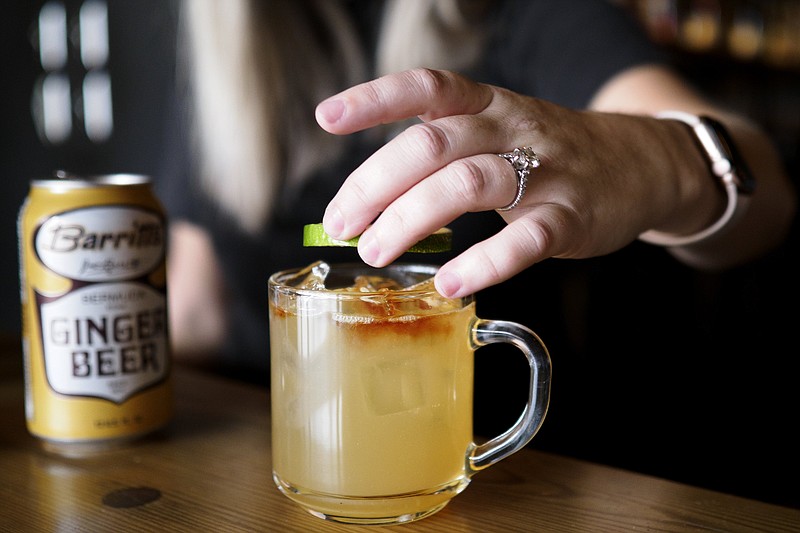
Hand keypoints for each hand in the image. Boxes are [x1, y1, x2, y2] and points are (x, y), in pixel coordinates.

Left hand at [315, 68, 705, 297]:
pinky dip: (486, 262)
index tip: (326, 119)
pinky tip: (451, 283)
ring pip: (468, 184)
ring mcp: (544, 171)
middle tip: (342, 226)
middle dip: (375, 185)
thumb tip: (365, 198)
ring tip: (376, 253)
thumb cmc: (546, 154)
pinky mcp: (572, 216)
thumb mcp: (497, 131)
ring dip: (411, 219)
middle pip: (432, 145)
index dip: (374, 99)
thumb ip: (441, 152)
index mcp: (487, 105)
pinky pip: (526, 239)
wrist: (638, 164)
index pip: (427, 88)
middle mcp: (511, 128)